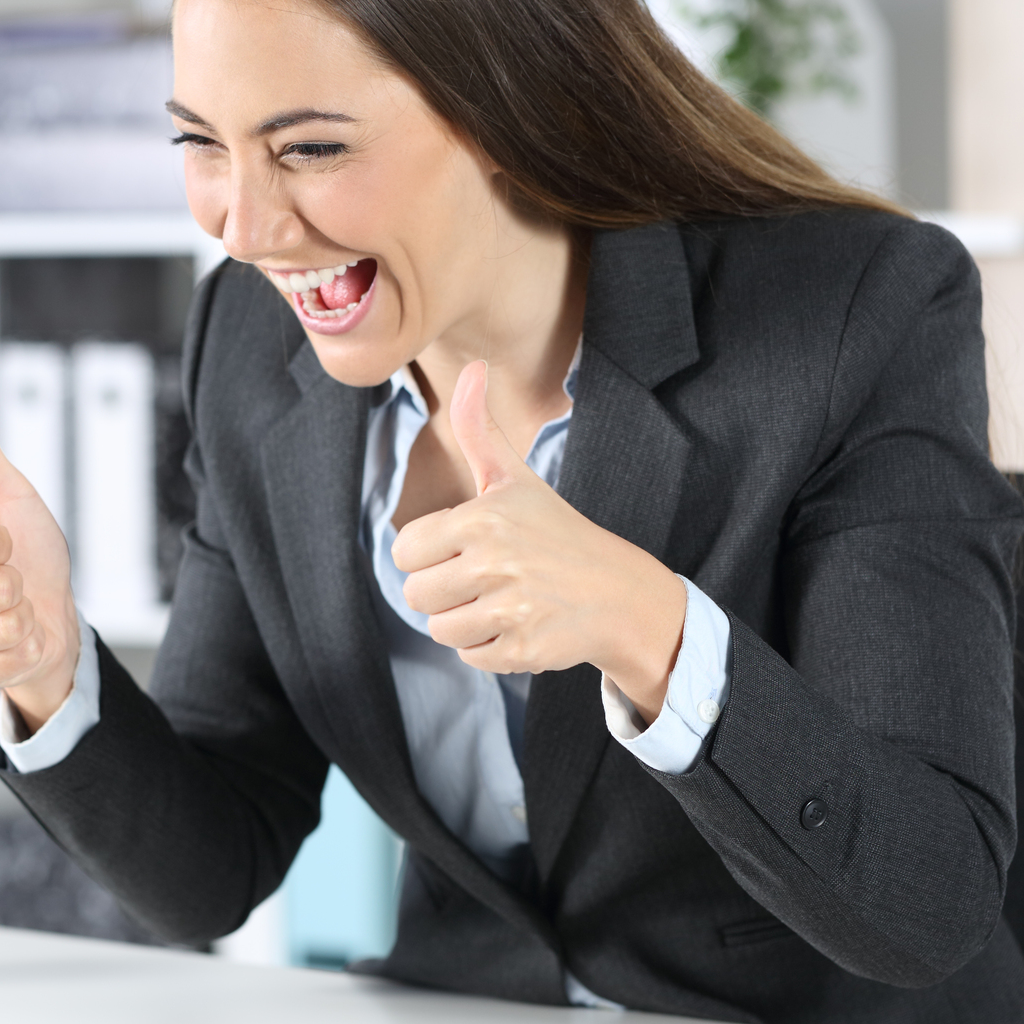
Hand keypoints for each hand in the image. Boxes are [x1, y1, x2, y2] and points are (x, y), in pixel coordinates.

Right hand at [0, 385, 80, 727]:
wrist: (52, 609)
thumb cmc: (29, 549)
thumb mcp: (11, 493)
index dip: (8, 542)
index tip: (5, 543)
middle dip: (18, 583)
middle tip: (11, 579)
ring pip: (1, 627)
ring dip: (24, 618)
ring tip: (14, 609)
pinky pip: (5, 661)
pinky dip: (24, 649)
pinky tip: (14, 639)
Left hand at [391, 361, 685, 720]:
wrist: (618, 592)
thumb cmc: (555, 532)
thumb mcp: (515, 479)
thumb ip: (480, 429)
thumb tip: (474, 367)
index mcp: (481, 518)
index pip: (405, 551)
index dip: (427, 554)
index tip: (461, 549)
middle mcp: (494, 563)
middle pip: (416, 594)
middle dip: (443, 591)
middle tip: (483, 579)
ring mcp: (510, 608)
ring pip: (440, 629)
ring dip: (464, 621)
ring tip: (500, 602)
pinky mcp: (523, 648)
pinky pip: (470, 656)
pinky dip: (489, 647)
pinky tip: (518, 625)